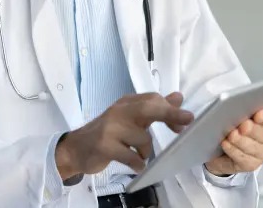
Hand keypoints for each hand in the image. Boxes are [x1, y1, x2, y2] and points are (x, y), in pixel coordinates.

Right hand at [55, 92, 193, 179]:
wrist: (75, 148)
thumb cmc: (107, 133)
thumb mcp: (130, 118)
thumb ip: (154, 108)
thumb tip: (178, 97)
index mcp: (126, 103)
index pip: (152, 99)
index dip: (170, 109)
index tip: (185, 122)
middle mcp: (119, 111)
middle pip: (148, 107)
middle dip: (169, 114)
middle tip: (187, 120)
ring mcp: (110, 128)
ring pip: (142, 137)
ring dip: (145, 151)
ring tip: (137, 155)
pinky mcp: (104, 146)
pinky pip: (130, 156)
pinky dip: (137, 163)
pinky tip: (135, 165)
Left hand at [205, 108, 262, 175]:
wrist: (219, 146)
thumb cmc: (231, 124)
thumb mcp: (236, 112)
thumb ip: (241, 107)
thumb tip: (236, 104)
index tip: (258, 115)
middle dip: (253, 130)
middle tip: (243, 125)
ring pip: (255, 148)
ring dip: (242, 141)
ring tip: (232, 135)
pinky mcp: (251, 164)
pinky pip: (244, 159)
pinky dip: (233, 150)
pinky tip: (226, 144)